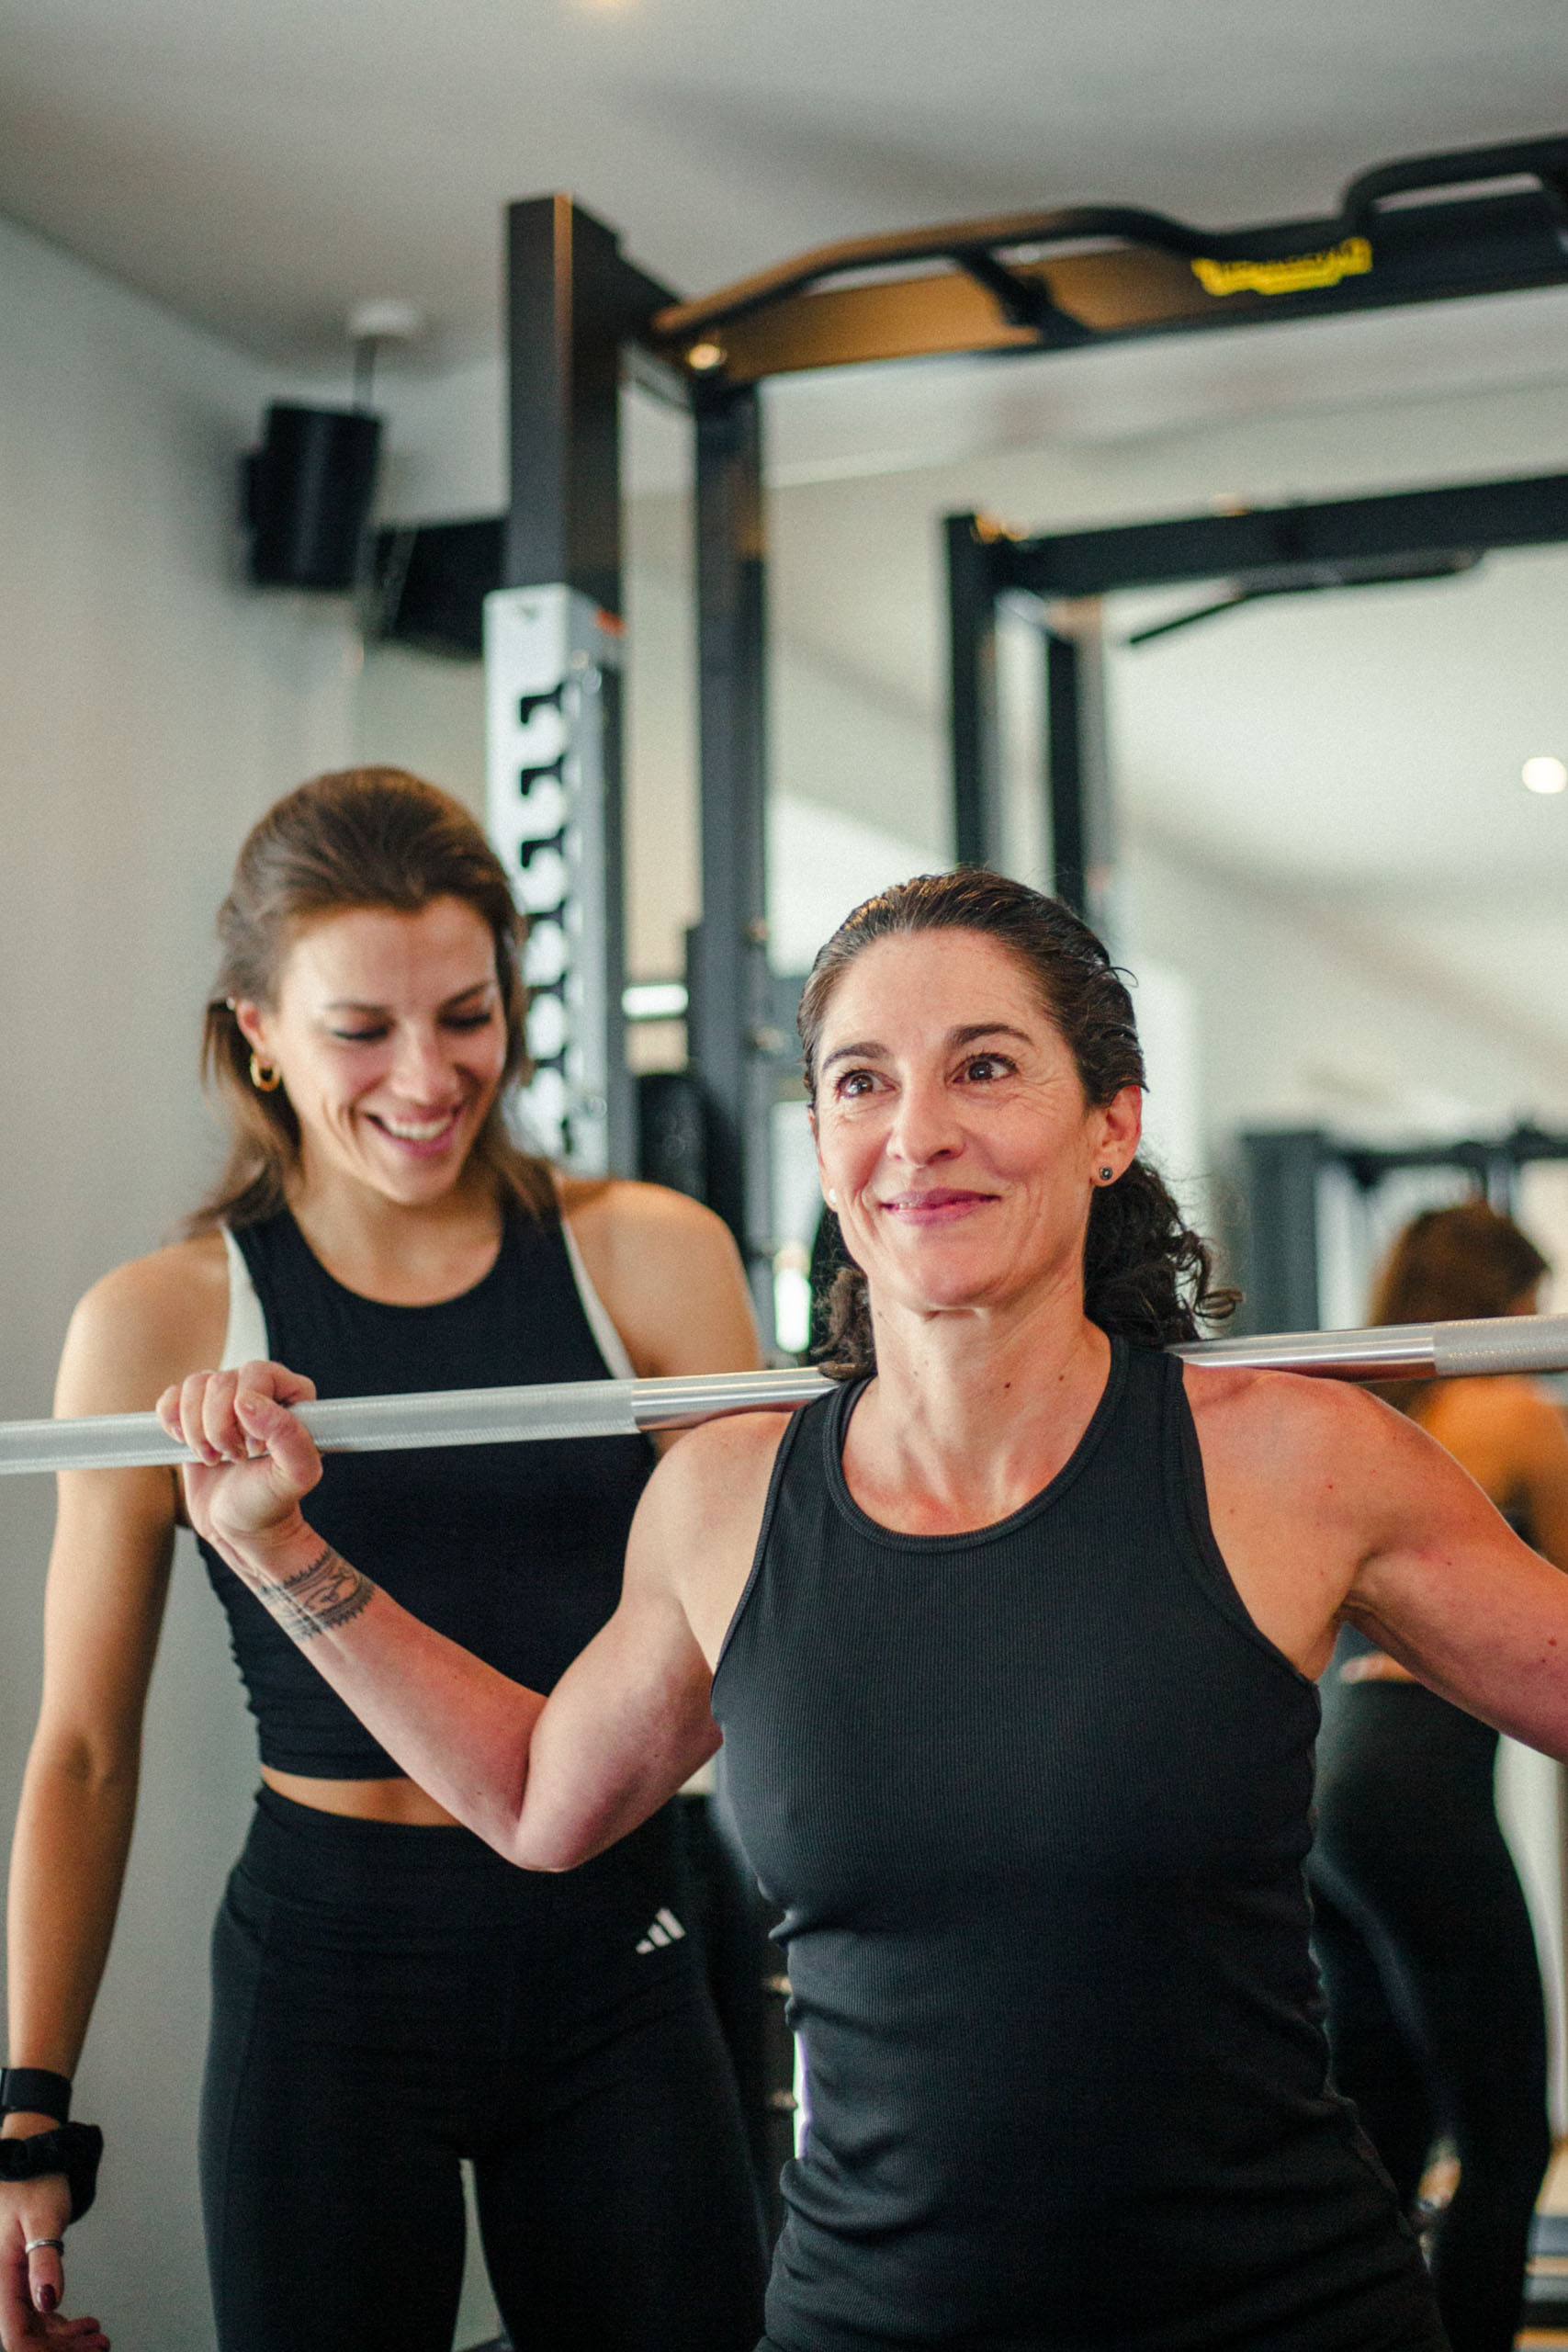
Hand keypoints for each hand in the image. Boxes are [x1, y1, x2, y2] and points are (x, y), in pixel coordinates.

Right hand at [0, 2174, 107, 2350]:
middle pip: (27, 2337)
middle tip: (99, 2345)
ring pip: (35, 2328)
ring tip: (98, 2339)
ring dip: (64, 2341)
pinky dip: (61, 2325)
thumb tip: (47, 2302)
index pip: (16, 2335)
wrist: (32, 2158)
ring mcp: (14, 2284)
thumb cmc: (35, 2182)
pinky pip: (38, 2314)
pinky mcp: (25, 2279)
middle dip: (60, 2348)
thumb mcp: (43, 2218)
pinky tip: (84, 2325)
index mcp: (1, 2277)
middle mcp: (4, 2286)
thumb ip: (45, 2261)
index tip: (76, 2350)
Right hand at [155, 1360, 321, 1572]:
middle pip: (220, 1380)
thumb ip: (287, 1435)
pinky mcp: (195, 1414)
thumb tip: (246, 1401)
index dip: (247, 1410)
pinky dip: (172, 1421)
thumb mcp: (294, 1476)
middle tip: (234, 1458)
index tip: (254, 1448)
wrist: (239, 1528)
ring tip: (215, 1457)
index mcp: (294, 1395)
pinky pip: (171, 1396)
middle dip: (218, 1427)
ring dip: (196, 1430)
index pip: (258, 1373)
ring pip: (193, 1385)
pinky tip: (187, 1444)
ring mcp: (225, 1401)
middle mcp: (260, 1390)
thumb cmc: (271, 1503)